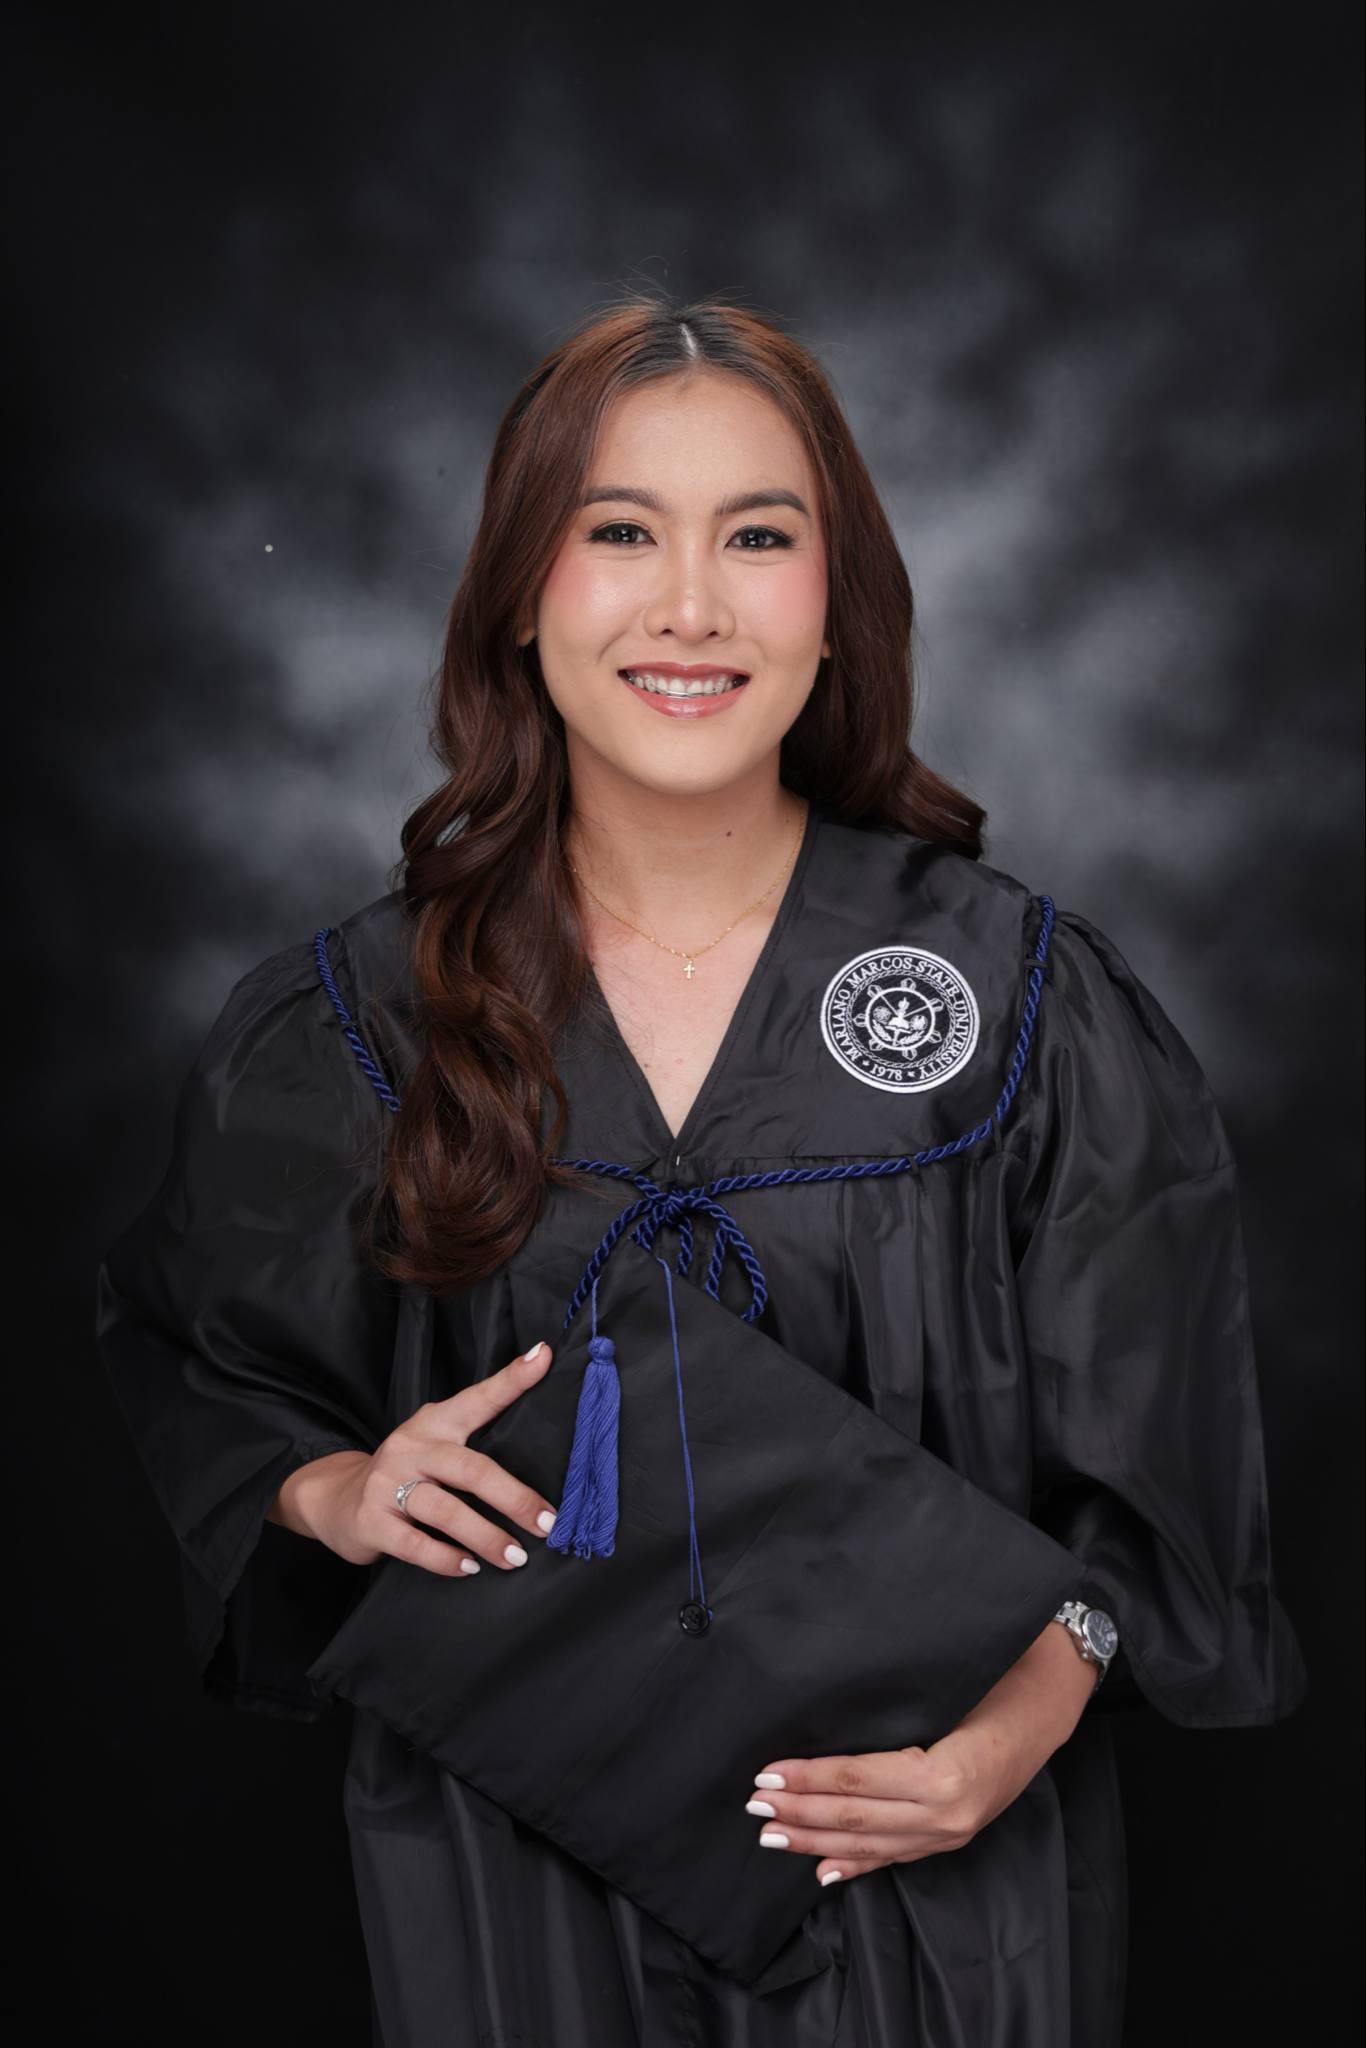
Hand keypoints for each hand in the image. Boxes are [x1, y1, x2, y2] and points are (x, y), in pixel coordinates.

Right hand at [269, 1340, 561, 1576]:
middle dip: (515, 1498)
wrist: (336, 1500)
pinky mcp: (372, 1521)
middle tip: (548, 1523)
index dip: (511, 1379)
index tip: (544, 1357)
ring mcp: (388, 1484)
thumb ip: (477, 1442)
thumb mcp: (436, 1445)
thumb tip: (543, 1453)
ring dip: (486, 1537)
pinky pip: (415, 1544)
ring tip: (516, 1557)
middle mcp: (412, 1446)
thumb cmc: (406, 1474)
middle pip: (471, 1469)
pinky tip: (470, 1567)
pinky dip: (446, 1559)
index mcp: (434, 1422)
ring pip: (445, 1510)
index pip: (478, 1398)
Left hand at [745, 1619, 1096, 1884]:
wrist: (1052, 1700)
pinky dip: (857, 1864)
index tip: (767, 1771)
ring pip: (870, 1843)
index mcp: (944, 1776)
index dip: (809, 1778)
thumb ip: (892, 1710)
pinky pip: (897, 1856)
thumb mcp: (945, 1686)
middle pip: (855, 1818)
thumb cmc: (1000, 1677)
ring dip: (816, 1839)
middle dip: (799, 1812)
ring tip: (773, 1833)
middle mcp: (947, 1815)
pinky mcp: (954, 1838)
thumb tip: (827, 1711)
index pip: (857, 1781)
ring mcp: (952, 1833)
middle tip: (754, 1803)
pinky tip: (824, 1871)